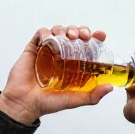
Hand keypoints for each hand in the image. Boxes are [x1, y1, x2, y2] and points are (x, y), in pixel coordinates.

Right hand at [0, 25, 114, 124]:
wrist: (24, 104)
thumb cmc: (48, 103)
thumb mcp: (74, 100)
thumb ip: (92, 96)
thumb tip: (110, 87)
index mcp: (73, 65)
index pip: (86, 46)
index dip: (94, 38)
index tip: (100, 35)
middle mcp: (61, 56)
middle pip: (73, 34)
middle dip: (80, 30)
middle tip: (83, 36)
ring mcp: (47, 51)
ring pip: (58, 31)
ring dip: (65, 29)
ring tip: (68, 36)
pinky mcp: (34, 49)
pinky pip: (41, 34)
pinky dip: (46, 32)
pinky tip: (49, 39)